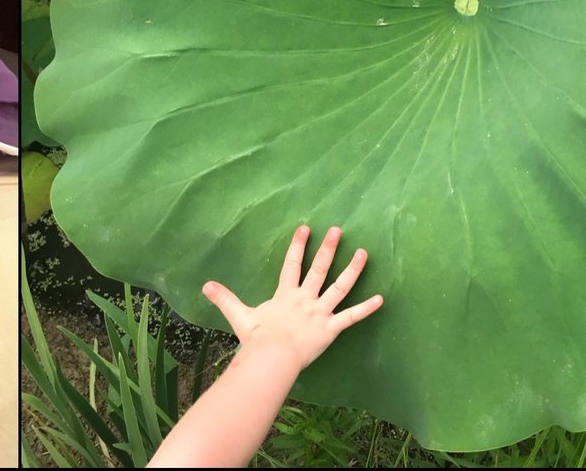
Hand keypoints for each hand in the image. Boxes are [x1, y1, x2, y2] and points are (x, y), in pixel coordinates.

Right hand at [202, 222, 382, 371]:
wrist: (272, 357)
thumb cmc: (257, 338)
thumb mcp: (239, 316)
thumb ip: (224, 298)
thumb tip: (204, 285)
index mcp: (285, 294)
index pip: (292, 264)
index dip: (299, 245)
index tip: (306, 227)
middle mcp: (304, 298)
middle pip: (319, 269)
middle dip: (328, 248)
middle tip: (338, 230)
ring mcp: (319, 312)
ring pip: (339, 287)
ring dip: (352, 270)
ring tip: (364, 253)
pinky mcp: (330, 329)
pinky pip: (351, 317)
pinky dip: (366, 309)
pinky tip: (380, 299)